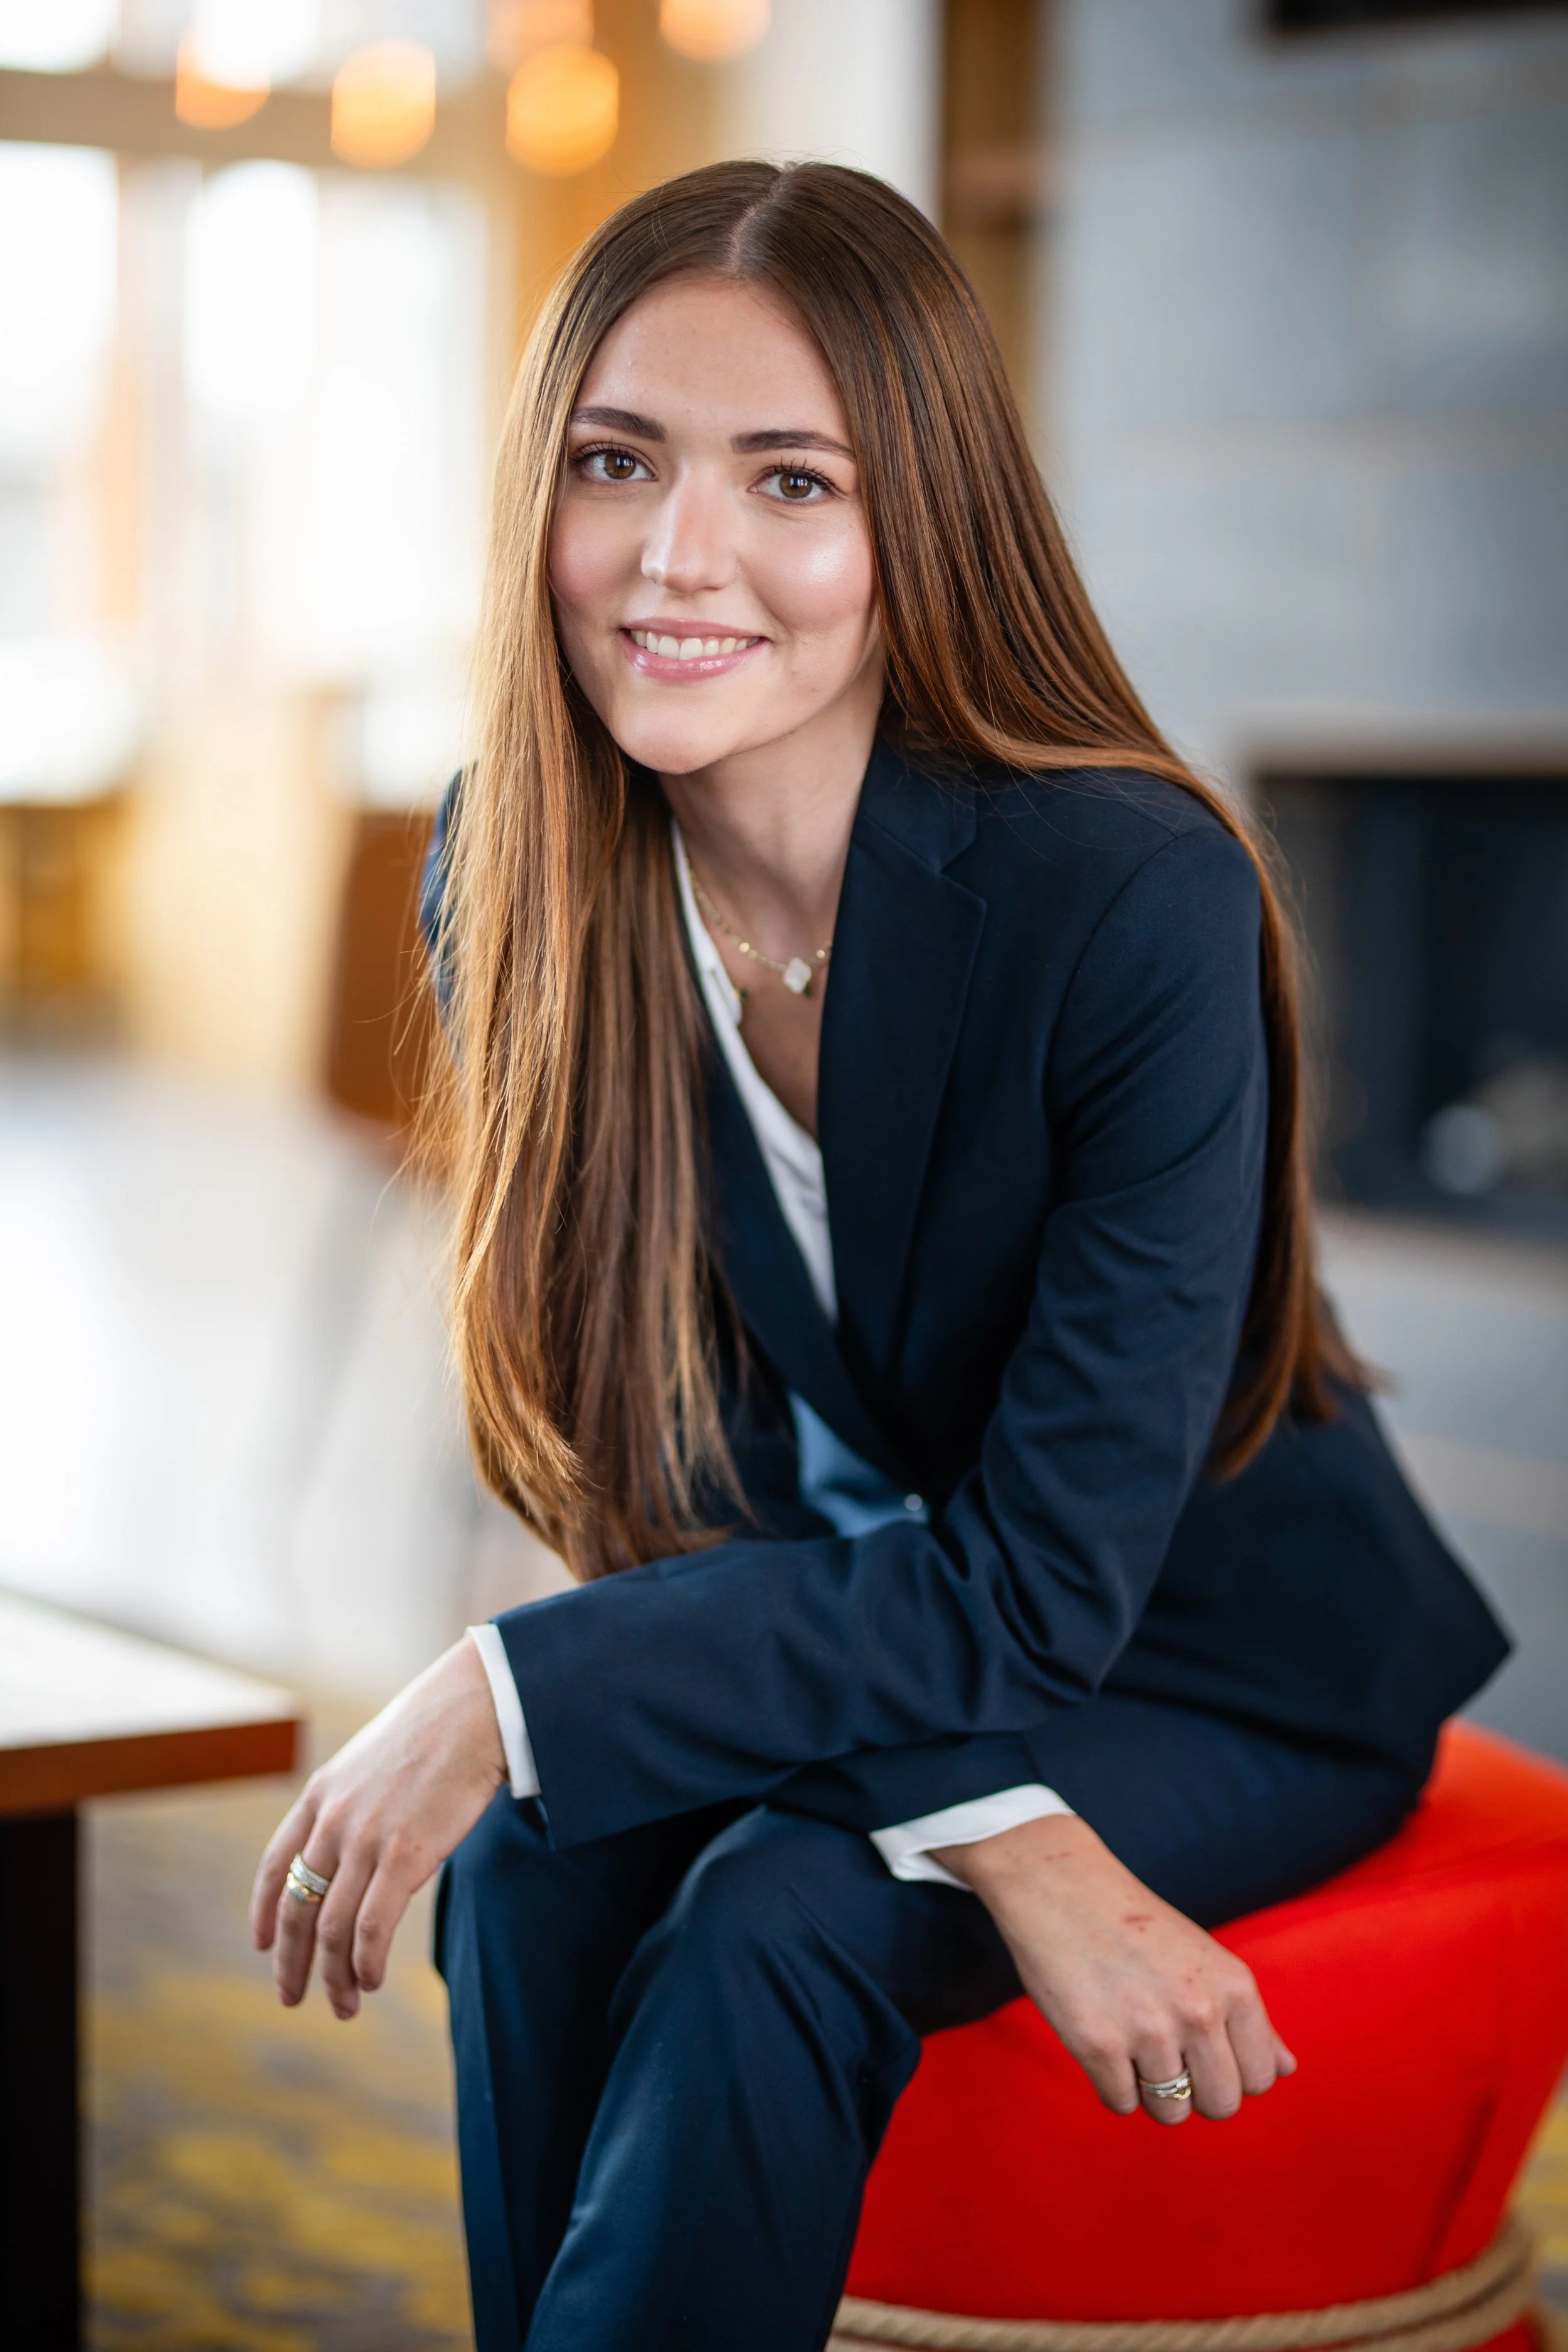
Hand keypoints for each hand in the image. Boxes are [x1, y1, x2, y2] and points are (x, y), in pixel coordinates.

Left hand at [250, 1637, 506, 2019]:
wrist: (476, 1708)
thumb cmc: (438, 1729)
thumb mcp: (375, 1759)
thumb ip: (357, 1800)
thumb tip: (359, 1839)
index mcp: (321, 1794)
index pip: (276, 1865)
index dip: (265, 1911)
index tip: (262, 1945)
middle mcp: (333, 1820)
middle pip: (298, 1908)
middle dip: (292, 1962)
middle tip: (292, 1998)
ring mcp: (365, 1839)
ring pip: (332, 1929)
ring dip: (334, 1977)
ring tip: (344, 2006)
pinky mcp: (405, 1856)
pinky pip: (372, 1927)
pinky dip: (367, 1963)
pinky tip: (372, 1980)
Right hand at [933, 1813, 1294, 2126]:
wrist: (1059, 1885)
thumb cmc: (1135, 1926)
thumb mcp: (1205, 1961)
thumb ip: (1248, 2018)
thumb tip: (1287, 2069)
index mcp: (1234, 1986)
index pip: (1260, 2079)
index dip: (1229, 2072)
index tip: (1200, 2048)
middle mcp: (1199, 2010)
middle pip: (1220, 2105)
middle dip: (1194, 2093)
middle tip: (1165, 2053)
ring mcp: (1148, 2030)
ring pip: (1171, 2113)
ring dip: (1150, 2091)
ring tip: (1130, 2045)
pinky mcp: (1097, 2044)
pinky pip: (1121, 2103)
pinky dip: (1111, 2084)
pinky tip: (1101, 2040)